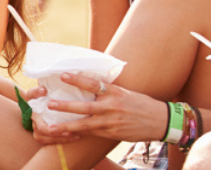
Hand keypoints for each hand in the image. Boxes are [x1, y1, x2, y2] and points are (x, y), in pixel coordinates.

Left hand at [34, 72, 166, 142]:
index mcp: (114, 92)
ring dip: (67, 126)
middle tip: (50, 103)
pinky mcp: (112, 133)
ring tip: (51, 127)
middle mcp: (111, 106)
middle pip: (85, 106)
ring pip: (85, 125)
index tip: (62, 75)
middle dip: (66, 106)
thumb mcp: (124, 91)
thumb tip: (87, 80)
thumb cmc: (140, 103)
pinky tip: (66, 135)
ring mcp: (111, 122)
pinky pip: (92, 134)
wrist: (160, 121)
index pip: (92, 83)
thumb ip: (106, 89)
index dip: (77, 79)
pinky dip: (79, 134)